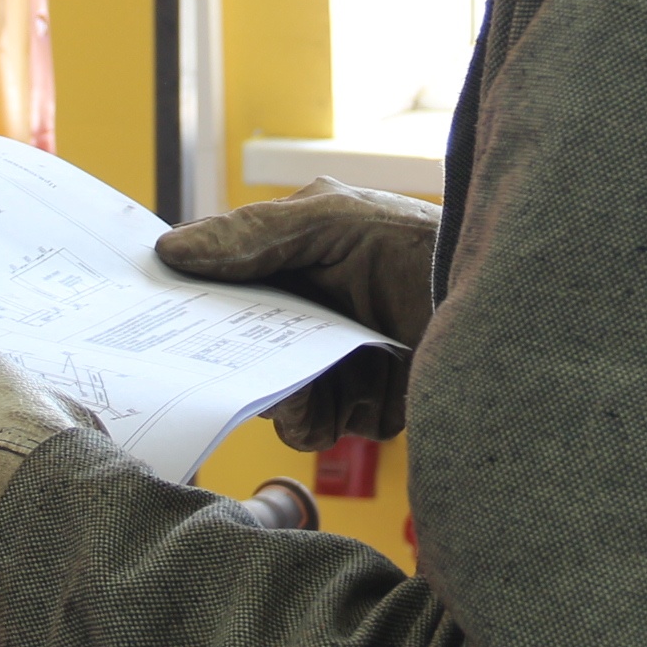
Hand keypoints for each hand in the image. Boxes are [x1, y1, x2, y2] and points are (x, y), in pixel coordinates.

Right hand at [155, 178, 434, 449]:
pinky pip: (308, 428)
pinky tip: (354, 388)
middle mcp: (300, 317)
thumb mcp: (332, 218)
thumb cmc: (417, 244)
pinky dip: (322, 413)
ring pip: (265, 397)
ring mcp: (326, 365)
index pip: (213, 284)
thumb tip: (169, 249)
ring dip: (286, 388)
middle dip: (229, 356)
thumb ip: (252, 233)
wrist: (495, 305)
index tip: (151, 312)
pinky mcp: (355, 408)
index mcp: (284, 262)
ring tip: (322, 366)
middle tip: (238, 352)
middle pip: (229, 352)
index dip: (181, 299)